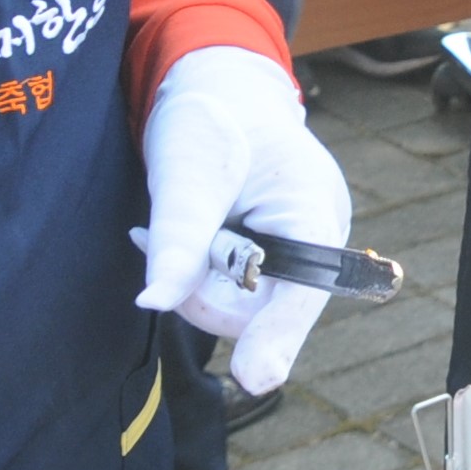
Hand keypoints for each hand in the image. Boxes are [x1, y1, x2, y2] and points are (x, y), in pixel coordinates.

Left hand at [132, 47, 353, 395]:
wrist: (218, 89)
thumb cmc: (211, 116)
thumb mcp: (187, 170)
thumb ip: (180, 239)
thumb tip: (154, 303)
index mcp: (314, 210)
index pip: (303, 291)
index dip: (279, 337)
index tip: (256, 379)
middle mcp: (316, 239)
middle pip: (265, 311)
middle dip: (205, 292)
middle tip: (155, 240)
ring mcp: (297, 251)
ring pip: (243, 307)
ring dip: (197, 281)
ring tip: (164, 227)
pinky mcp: (275, 256)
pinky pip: (236, 291)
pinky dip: (199, 275)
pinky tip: (177, 240)